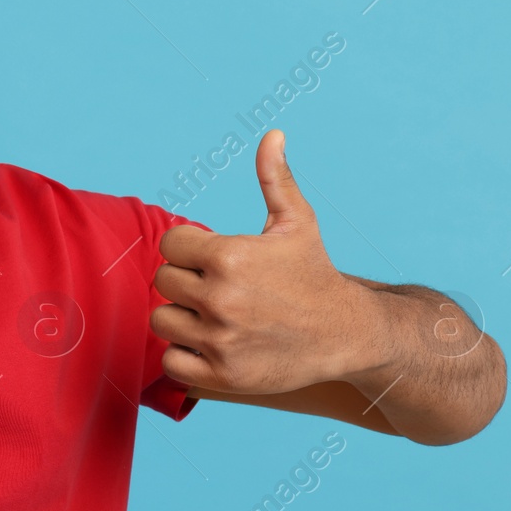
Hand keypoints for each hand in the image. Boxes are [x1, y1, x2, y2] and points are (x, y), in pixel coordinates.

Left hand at [149, 129, 374, 394]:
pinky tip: (212, 343)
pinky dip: (186, 355)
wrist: (347, 334)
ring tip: (214, 316)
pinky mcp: (222, 376)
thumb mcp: (296, 223)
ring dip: (182, 318)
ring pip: (163, 321)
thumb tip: (272, 134)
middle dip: (186, 282)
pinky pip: (171, 361)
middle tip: (216, 288)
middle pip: (163, 282)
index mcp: (230, 256)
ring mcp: (220, 340)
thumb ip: (274, 178)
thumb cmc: (314, 273)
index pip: (169, 246)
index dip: (188, 250)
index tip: (212, 258)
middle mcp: (221, 299)